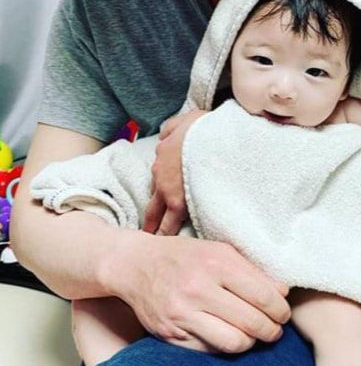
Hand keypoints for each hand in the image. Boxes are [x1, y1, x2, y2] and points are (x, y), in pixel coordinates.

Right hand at [114, 233, 290, 353]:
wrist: (136, 265)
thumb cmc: (185, 256)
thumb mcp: (218, 250)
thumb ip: (251, 270)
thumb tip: (283, 292)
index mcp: (214, 262)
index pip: (262, 295)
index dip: (280, 309)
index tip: (284, 312)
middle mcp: (198, 288)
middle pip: (252, 322)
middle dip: (272, 329)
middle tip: (276, 328)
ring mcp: (182, 313)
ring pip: (234, 342)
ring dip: (252, 342)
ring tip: (255, 335)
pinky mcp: (171, 334)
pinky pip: (211, 350)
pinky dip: (226, 345)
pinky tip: (229, 335)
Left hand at [143, 109, 206, 235]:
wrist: (210, 137)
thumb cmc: (203, 128)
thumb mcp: (186, 120)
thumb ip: (174, 128)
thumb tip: (164, 136)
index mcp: (163, 156)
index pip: (159, 178)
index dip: (160, 190)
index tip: (159, 200)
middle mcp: (160, 175)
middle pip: (153, 199)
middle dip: (151, 214)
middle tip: (145, 230)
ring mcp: (167, 191)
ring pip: (157, 213)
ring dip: (156, 226)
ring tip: (154, 242)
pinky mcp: (178, 204)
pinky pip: (169, 224)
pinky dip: (166, 233)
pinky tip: (164, 244)